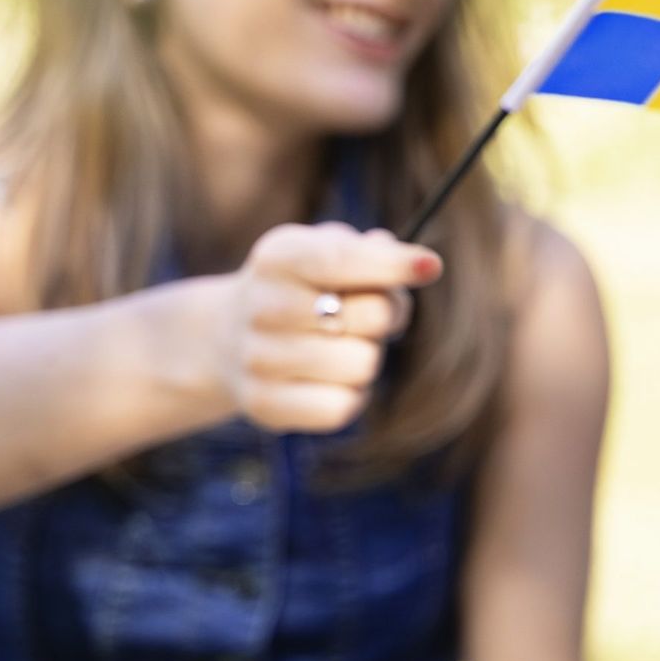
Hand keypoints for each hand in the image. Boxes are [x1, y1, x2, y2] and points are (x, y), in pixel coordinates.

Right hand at [215, 223, 438, 432]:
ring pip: (364, 365)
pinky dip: (352, 395)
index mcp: (279, 257)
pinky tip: (330, 381)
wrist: (228, 338)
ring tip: (340, 347)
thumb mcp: (327, 253)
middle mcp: (262, 305)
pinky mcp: (263, 404)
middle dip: (386, 315)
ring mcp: (258, 358)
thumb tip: (419, 265)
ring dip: (367, 357)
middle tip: (366, 315)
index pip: (343, 259)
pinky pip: (342, 407)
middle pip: (374, 315)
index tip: (431, 267)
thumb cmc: (303, 289)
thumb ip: (372, 253)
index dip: (393, 264)